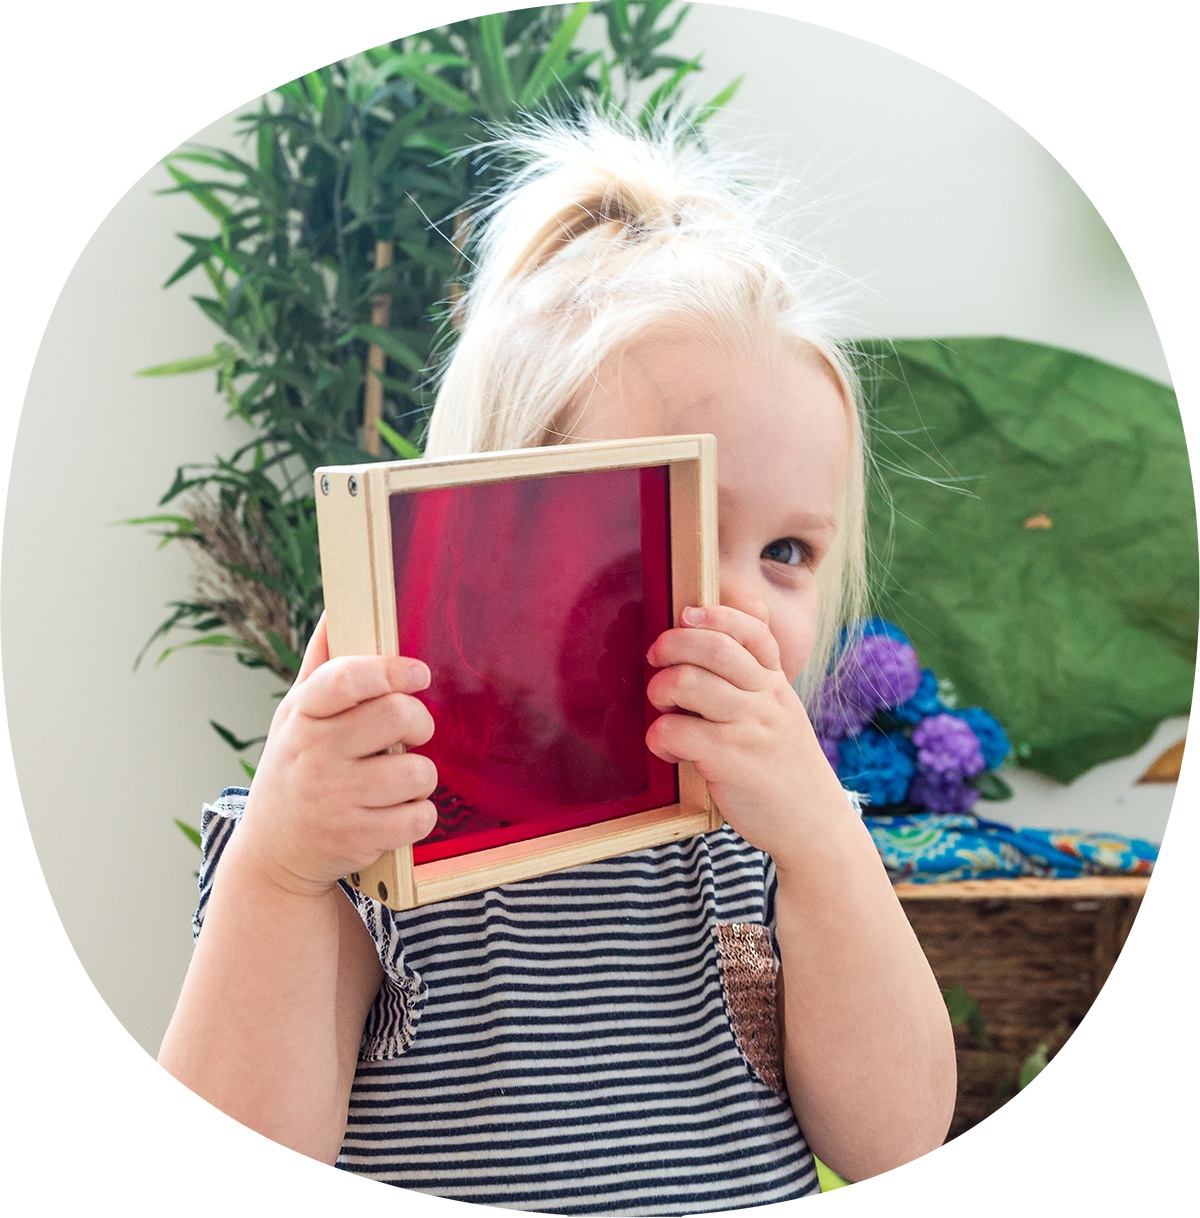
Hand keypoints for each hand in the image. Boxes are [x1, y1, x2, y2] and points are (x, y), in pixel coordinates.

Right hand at [235, 613, 438, 897]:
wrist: (273, 855)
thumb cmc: (295, 771)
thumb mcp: (294, 716)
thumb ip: (322, 665)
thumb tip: (336, 608)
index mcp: (301, 715)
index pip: (345, 679)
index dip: (390, 670)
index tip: (418, 673)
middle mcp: (314, 755)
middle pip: (396, 717)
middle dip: (419, 722)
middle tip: (413, 732)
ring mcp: (335, 799)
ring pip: (417, 771)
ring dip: (421, 776)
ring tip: (397, 781)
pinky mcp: (358, 838)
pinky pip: (420, 815)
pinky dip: (419, 814)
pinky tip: (395, 813)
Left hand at [645, 605, 846, 869]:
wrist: (815, 826)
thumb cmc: (785, 770)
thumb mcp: (780, 718)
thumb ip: (752, 688)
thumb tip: (697, 659)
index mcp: (777, 684)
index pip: (752, 631)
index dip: (714, 615)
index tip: (686, 615)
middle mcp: (766, 698)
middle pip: (713, 647)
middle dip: (672, 644)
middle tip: (656, 659)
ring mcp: (749, 728)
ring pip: (688, 682)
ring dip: (660, 689)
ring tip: (662, 707)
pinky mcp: (730, 760)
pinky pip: (676, 731)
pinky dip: (659, 736)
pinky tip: (666, 748)